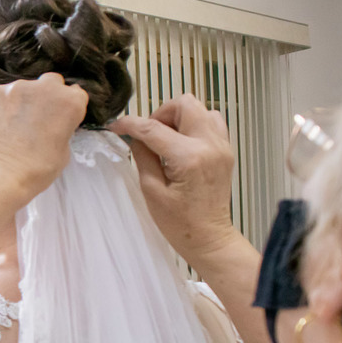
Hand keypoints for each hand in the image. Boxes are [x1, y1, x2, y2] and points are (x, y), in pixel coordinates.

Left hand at [0, 73, 88, 198]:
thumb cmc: (36, 169)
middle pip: (51, 83)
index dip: (66, 107)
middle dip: (47, 96)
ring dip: (22, 101)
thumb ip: (62, 127)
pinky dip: (1, 107)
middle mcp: (46, 88)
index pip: (75, 94)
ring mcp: (17, 88)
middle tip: (38, 117)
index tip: (60, 117)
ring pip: (23, 88)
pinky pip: (2, 96)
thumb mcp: (64, 150)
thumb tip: (51, 124)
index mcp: (70, 102)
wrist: (0, 174)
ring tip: (14, 126)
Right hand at [109, 95, 236, 263]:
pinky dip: (194, 125)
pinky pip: (212, 122)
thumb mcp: (151, 190)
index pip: (154, 128)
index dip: (130, 124)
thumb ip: (143, 156)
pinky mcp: (225, 150)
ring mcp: (222, 146)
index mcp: (189, 158)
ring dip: (179, 117)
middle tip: (149, 134)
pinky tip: (182, 143)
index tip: (115, 127)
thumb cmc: (178, 222)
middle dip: (160, 114)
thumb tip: (136, 136)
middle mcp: (210, 146)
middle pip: (184, 104)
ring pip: (201, 109)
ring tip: (167, 138)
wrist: (209, 237)